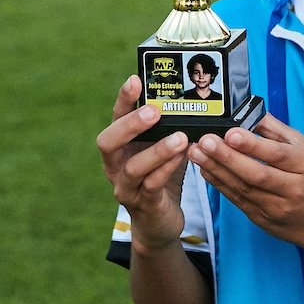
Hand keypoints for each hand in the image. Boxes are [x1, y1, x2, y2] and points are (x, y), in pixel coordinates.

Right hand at [97, 77, 189, 252]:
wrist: (159, 223)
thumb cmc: (161, 179)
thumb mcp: (165, 150)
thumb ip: (171, 129)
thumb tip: (194, 101)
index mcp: (120, 146)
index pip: (116, 118)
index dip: (123, 99)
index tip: (135, 80)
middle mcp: (116, 165)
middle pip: (108, 142)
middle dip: (130, 124)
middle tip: (153, 111)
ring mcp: (125, 187)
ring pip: (134, 167)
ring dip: (157, 151)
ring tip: (180, 138)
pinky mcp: (142, 204)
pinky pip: (152, 186)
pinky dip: (167, 170)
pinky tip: (183, 158)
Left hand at [189, 114, 303, 252]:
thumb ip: (276, 131)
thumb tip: (250, 112)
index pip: (277, 155)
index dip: (252, 144)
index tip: (231, 132)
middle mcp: (292, 189)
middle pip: (256, 174)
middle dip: (227, 157)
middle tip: (205, 141)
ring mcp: (276, 207)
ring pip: (243, 188)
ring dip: (217, 170)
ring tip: (197, 152)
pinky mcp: (263, 219)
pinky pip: (238, 200)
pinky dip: (220, 184)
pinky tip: (205, 170)